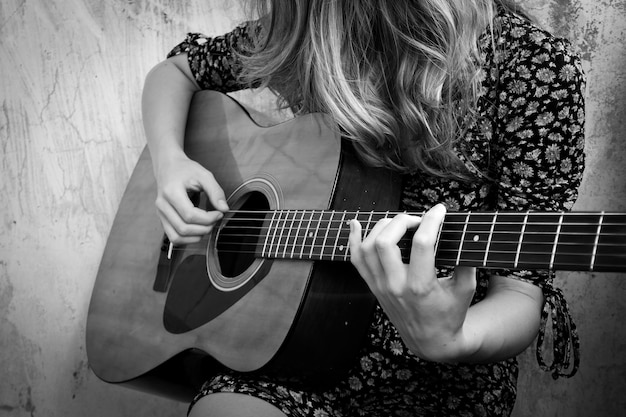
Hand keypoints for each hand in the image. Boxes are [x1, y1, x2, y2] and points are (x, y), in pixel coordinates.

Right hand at [154, 153, 228, 244]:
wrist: (168, 166)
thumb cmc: (185, 169)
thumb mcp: (203, 175)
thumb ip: (215, 191)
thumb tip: (224, 208)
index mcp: (171, 192)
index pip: (189, 215)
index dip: (207, 218)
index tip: (219, 213)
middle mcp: (162, 205)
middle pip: (183, 228)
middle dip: (204, 228)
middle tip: (215, 220)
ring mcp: (161, 214)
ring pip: (176, 237)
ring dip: (195, 237)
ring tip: (207, 227)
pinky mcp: (163, 219)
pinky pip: (173, 237)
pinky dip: (187, 239)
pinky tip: (198, 231)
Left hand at [348, 204, 478, 361]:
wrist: (430, 341)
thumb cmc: (451, 313)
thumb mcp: (465, 289)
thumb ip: (466, 261)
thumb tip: (465, 231)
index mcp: (421, 286)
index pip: (422, 243)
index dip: (432, 220)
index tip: (440, 210)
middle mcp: (395, 285)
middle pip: (386, 242)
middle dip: (402, 220)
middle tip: (418, 219)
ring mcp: (380, 286)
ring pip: (367, 247)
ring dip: (382, 226)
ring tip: (399, 222)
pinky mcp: (372, 286)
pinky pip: (356, 259)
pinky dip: (353, 238)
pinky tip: (356, 223)